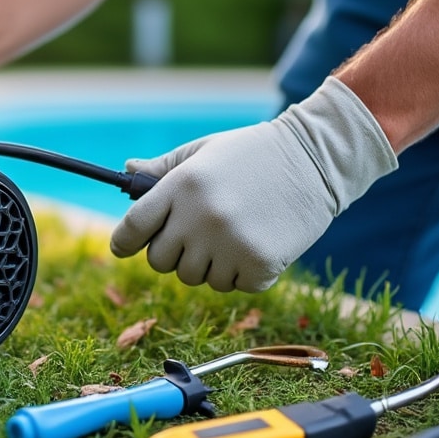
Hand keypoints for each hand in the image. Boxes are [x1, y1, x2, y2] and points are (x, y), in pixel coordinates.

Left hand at [109, 77, 397, 291]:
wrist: (316, 160)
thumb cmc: (253, 154)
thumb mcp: (204, 152)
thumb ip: (163, 169)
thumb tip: (127, 170)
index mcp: (182, 186)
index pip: (132, 228)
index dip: (123, 242)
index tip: (124, 247)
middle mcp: (201, 218)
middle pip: (160, 261)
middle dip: (173, 252)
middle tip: (199, 234)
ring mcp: (229, 244)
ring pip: (196, 278)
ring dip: (210, 264)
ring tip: (234, 233)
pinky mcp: (258, 265)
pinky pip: (233, 286)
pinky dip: (243, 273)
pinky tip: (258, 243)